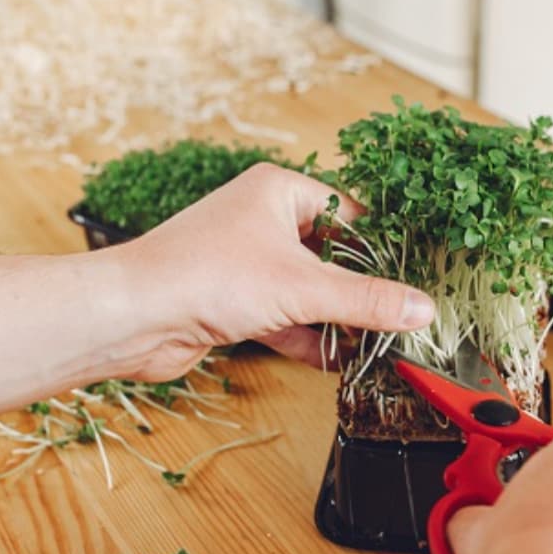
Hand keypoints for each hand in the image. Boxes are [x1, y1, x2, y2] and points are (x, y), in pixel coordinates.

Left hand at [109, 163, 434, 379]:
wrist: (131, 316)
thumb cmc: (202, 276)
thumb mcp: (302, 288)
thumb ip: (367, 301)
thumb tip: (421, 309)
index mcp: (278, 192)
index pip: (351, 212)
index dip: (385, 245)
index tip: (418, 274)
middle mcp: (261, 221)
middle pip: (332, 255)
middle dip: (363, 289)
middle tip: (403, 314)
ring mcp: (246, 263)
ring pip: (308, 290)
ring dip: (338, 319)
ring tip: (380, 344)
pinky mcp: (232, 302)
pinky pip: (285, 318)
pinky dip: (309, 339)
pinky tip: (338, 361)